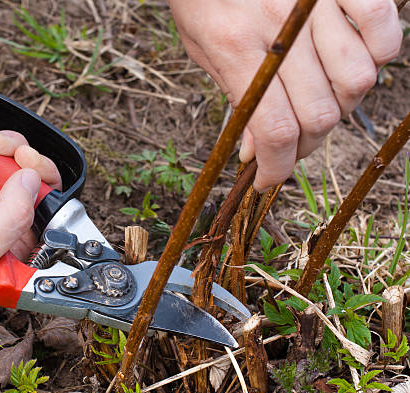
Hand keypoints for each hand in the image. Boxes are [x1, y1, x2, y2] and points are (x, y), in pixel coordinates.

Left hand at [168, 0, 401, 190]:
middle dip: (303, 144)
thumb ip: (237, 99)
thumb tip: (258, 152)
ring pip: (358, 80)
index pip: (273, 129)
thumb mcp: (204, 50)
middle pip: (318, 113)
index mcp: (235, 46)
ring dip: (340, 107)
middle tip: (288, 143)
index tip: (269, 179)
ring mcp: (316, 4)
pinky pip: (384, 29)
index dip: (277, 168)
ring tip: (318, 102)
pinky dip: (378, 55)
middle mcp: (282, 27)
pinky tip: (349, 63)